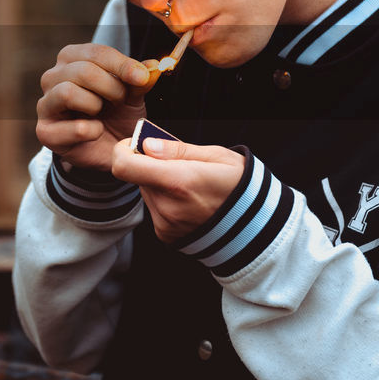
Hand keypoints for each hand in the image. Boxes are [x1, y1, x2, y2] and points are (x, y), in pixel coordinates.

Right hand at [36, 43, 152, 172]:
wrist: (110, 151)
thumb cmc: (117, 116)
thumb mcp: (133, 95)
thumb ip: (140, 80)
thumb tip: (153, 66)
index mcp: (72, 59)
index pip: (95, 52)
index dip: (121, 64)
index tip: (143, 77)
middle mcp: (53, 77)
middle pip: (82, 70)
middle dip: (111, 87)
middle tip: (121, 100)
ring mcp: (46, 104)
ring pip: (68, 92)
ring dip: (96, 105)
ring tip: (104, 113)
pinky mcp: (46, 131)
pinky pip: (74, 127)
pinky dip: (93, 131)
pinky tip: (96, 131)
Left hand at [110, 136, 245, 244]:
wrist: (256, 226)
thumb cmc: (239, 185)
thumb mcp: (216, 156)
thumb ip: (176, 150)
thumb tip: (147, 145)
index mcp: (179, 182)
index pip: (125, 167)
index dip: (122, 151)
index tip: (135, 144)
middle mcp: (168, 207)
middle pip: (137, 177)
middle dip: (149, 165)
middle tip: (177, 163)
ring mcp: (165, 224)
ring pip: (146, 192)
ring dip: (158, 184)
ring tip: (188, 184)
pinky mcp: (166, 236)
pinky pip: (154, 209)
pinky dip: (165, 201)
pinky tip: (188, 201)